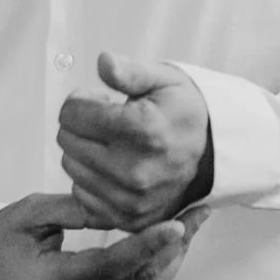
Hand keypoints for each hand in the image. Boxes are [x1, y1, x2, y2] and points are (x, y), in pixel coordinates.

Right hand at [0, 193, 209, 279]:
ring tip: (192, 226)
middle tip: (198, 213)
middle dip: (175, 247)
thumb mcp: (19, 221)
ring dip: (174, 261)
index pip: (112, 265)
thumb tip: (105, 201)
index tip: (177, 223)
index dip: (148, 244)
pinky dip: (162, 275)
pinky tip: (171, 250)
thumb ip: (62, 208)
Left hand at [57, 53, 211, 231]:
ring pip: (71, 167)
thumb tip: (104, 61)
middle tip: (109, 122)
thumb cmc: (182, 111)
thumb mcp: (164, 80)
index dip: (82, 100)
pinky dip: (91, 179)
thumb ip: (130, 71)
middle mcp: (135, 169)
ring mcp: (131, 199)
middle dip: (81, 125)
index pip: (72, 112)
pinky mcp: (127, 219)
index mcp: (143, 129)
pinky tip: (114, 167)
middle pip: (67, 139)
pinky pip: (81, 196)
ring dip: (85, 152)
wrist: (213, 154)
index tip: (103, 100)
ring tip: (114, 143)